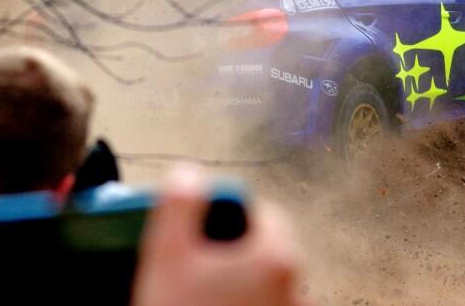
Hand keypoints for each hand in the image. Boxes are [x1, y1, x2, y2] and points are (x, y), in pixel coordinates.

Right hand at [132, 166, 306, 305]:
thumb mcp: (166, 256)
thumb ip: (179, 204)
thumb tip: (188, 173)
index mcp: (277, 254)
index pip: (263, 212)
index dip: (229, 216)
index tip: (203, 233)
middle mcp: (298, 286)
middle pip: (268, 248)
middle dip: (235, 252)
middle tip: (198, 269)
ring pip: (269, 283)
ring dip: (243, 283)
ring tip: (204, 298)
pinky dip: (251, 305)